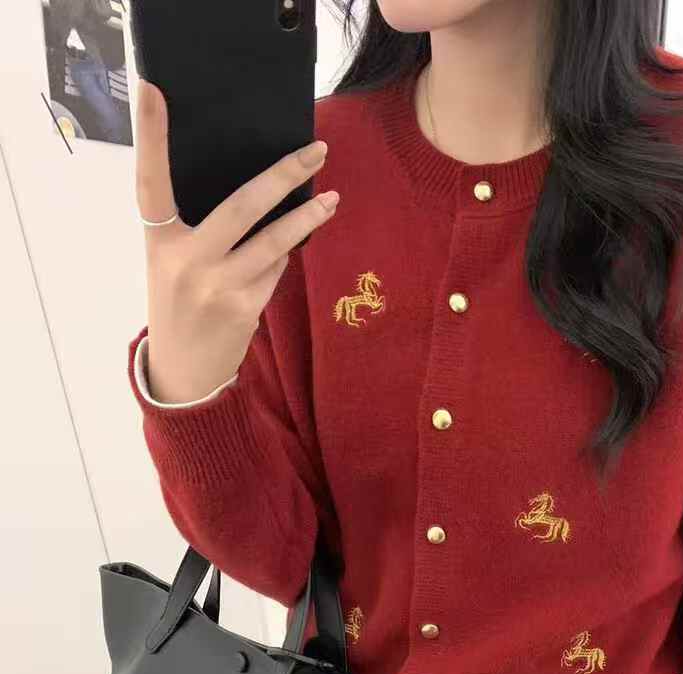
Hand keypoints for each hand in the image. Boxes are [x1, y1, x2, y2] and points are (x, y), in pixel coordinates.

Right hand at [134, 78, 338, 403]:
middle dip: (283, 175)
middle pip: (241, 206)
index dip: (149, 136)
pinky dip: (284, 257)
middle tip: (315, 150)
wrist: (182, 372)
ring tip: (331, 200)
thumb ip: (196, 230)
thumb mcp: (171, 264)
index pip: (150, 181)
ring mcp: (217, 286)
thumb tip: (255, 193)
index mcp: (158, 241)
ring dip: (306, 218)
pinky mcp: (244, 309)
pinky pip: (274, 271)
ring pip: (272, 241)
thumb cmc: (179, 305)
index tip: (153, 91)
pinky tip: (292, 247)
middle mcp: (185, 260)